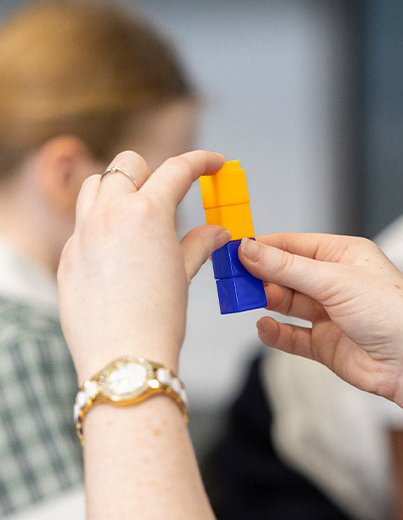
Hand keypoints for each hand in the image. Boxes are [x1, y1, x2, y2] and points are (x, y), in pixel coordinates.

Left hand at [58, 150, 228, 381]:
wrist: (123, 358)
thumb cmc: (157, 321)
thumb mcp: (183, 276)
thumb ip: (199, 245)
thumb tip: (218, 232)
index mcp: (147, 213)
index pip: (177, 169)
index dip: (201, 161)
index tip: (213, 163)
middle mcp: (110, 214)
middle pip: (127, 164)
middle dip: (151, 172)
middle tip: (167, 197)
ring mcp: (82, 234)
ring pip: (94, 186)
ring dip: (116, 190)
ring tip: (135, 217)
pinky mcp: (67, 258)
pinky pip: (81, 227)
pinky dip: (100, 229)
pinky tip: (115, 257)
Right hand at [239, 233, 402, 414]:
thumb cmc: (391, 314)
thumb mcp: (333, 281)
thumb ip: (287, 268)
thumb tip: (250, 251)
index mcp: (344, 255)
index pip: (294, 245)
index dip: (264, 247)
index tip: (235, 250)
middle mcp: (336, 283)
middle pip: (286, 274)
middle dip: (261, 277)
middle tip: (234, 279)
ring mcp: (329, 314)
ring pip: (286, 304)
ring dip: (267, 301)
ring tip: (247, 300)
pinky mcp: (324, 344)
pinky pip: (291, 335)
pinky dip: (275, 332)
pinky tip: (264, 326)